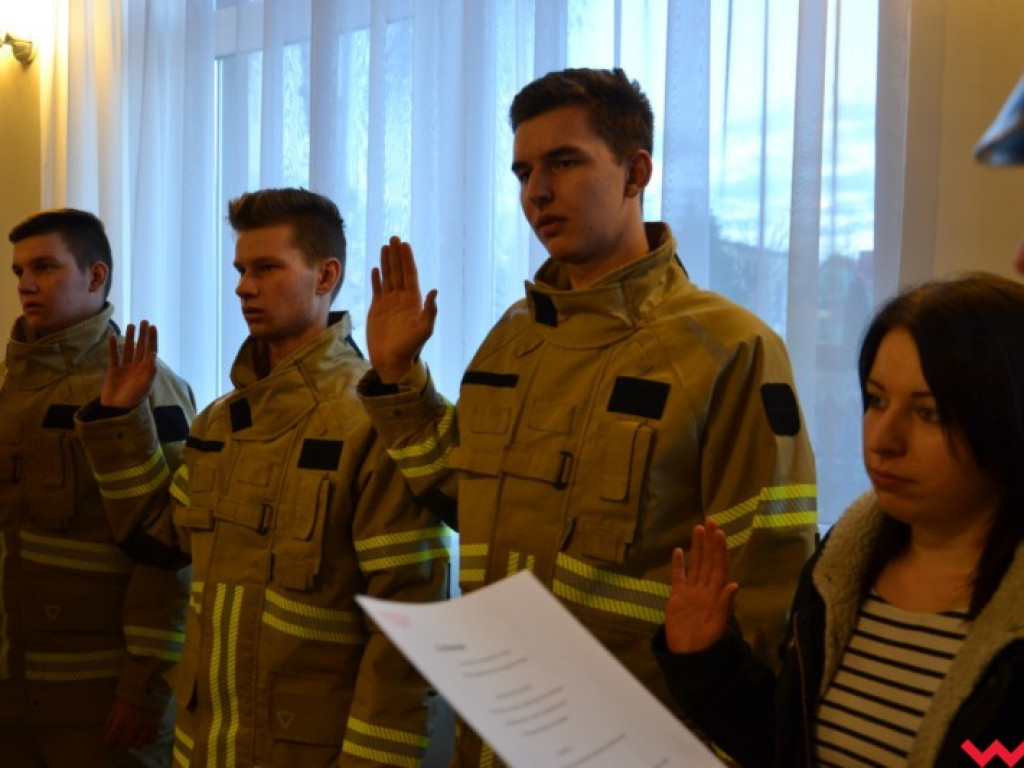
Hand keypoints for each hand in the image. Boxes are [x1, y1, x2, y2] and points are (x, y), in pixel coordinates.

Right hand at [101, 320, 157, 409]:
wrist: (116, 411)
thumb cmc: (133, 399)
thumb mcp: (146, 385)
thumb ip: (151, 369)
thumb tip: (154, 352)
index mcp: (147, 371)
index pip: (151, 351)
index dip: (152, 339)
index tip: (153, 326)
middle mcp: (137, 368)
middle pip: (140, 348)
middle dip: (143, 335)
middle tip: (144, 321)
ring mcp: (125, 369)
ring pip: (128, 350)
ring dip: (129, 338)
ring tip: (131, 326)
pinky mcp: (113, 371)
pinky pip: (114, 356)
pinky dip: (113, 347)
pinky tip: (113, 336)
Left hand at [103, 697, 160, 750]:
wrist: (149, 686)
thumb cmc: (130, 696)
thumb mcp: (116, 706)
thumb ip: (110, 720)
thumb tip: (106, 733)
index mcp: (120, 721)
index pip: (110, 740)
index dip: (109, 741)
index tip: (111, 740)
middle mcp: (132, 726)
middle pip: (124, 746)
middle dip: (121, 745)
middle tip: (122, 741)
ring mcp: (144, 727)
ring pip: (138, 746)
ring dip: (135, 743)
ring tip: (134, 738)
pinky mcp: (155, 725)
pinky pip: (151, 740)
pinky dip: (148, 740)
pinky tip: (145, 735)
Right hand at [367, 237, 437, 382]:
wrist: (392, 362)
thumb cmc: (410, 348)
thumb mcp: (424, 330)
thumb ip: (430, 311)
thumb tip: (435, 291)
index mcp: (413, 301)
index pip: (410, 274)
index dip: (407, 259)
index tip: (404, 244)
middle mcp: (402, 299)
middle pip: (399, 272)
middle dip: (396, 255)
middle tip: (394, 237)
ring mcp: (389, 303)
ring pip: (388, 278)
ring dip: (387, 262)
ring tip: (385, 246)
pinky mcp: (377, 310)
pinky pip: (377, 290)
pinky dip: (376, 279)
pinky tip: (376, 268)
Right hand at [664, 519, 738, 653]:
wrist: (688, 657)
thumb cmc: (705, 644)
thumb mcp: (717, 626)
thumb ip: (724, 605)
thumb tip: (733, 585)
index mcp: (715, 594)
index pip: (718, 566)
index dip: (719, 549)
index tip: (718, 532)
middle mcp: (704, 589)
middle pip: (708, 561)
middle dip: (709, 541)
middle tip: (710, 520)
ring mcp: (691, 592)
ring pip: (695, 564)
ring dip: (697, 547)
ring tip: (697, 529)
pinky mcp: (677, 598)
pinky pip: (678, 577)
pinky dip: (678, 564)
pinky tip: (678, 551)